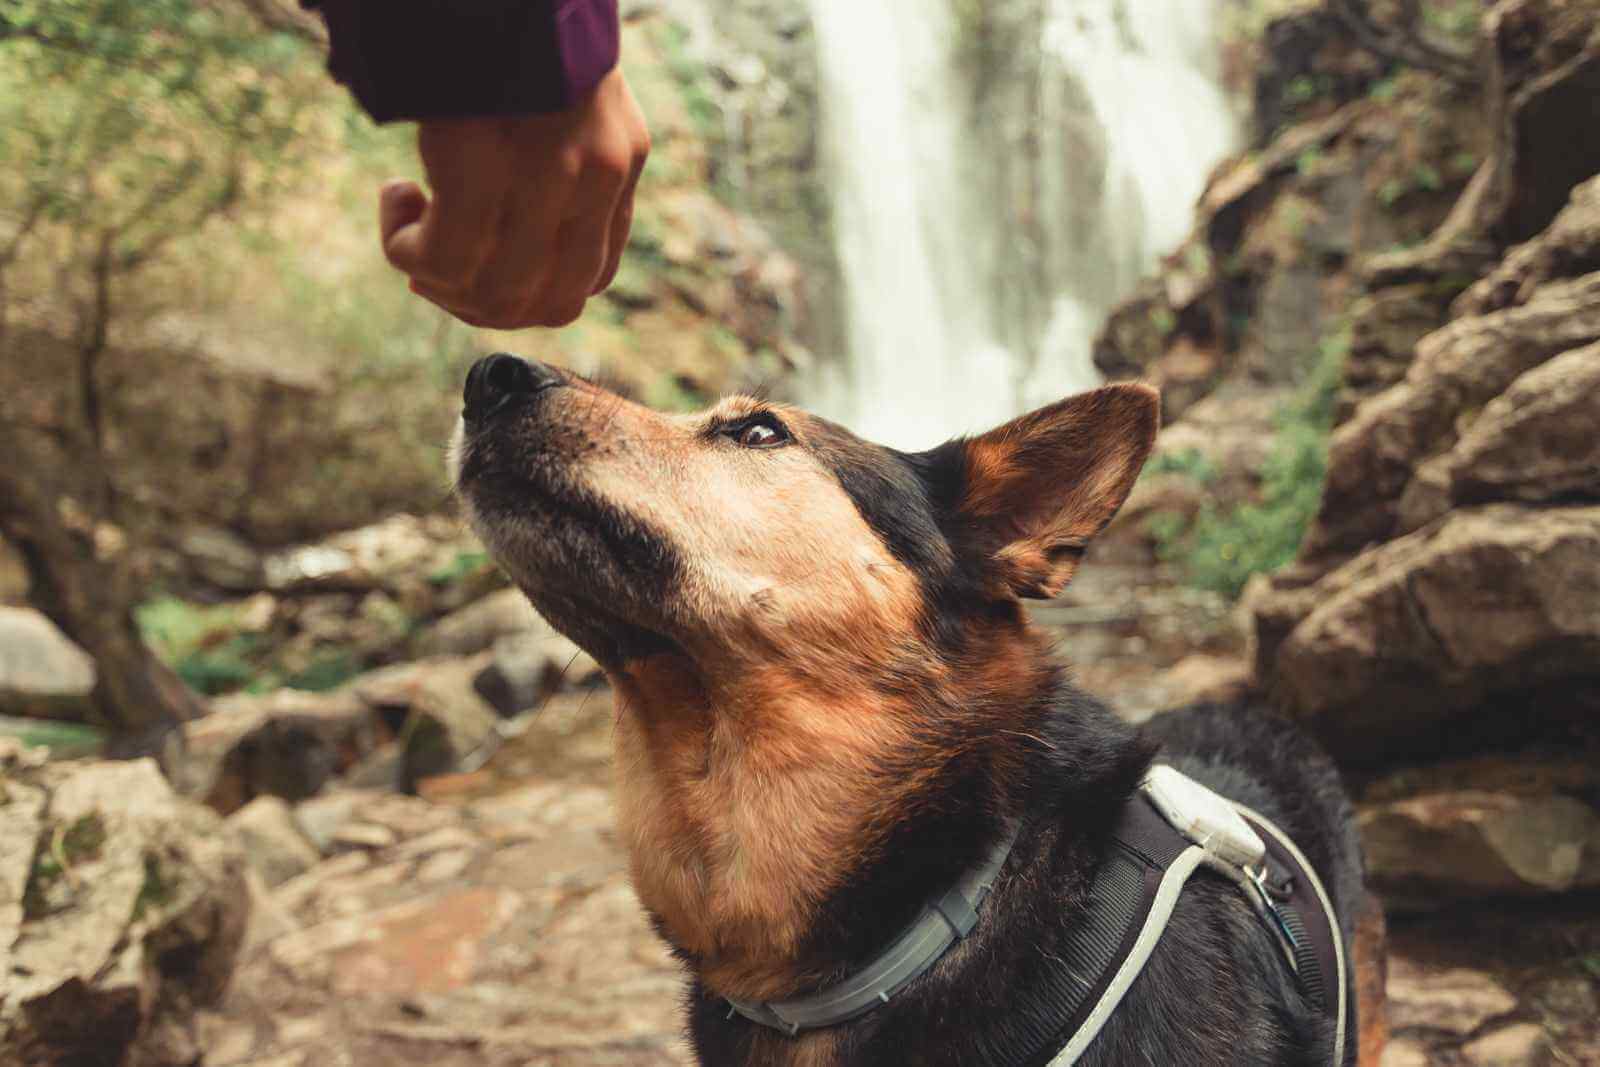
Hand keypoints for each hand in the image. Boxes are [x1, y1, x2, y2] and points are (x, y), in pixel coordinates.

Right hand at [379, 67, 649, 329]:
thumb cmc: (506, 17)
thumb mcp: (557, 90)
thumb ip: (551, 156)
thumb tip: (487, 227)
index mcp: (621, 159)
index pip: (592, 276)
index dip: (526, 294)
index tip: (474, 262)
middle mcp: (599, 172)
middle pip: (551, 302)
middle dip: (479, 304)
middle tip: (428, 265)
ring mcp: (549, 169)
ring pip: (499, 291)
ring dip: (438, 278)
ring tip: (410, 223)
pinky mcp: (485, 157)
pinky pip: (447, 256)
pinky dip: (409, 250)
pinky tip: (396, 198)